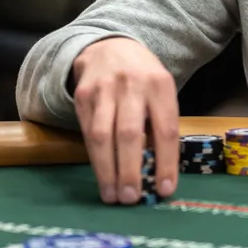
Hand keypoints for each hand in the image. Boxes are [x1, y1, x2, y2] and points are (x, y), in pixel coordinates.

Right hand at [72, 38, 179, 205]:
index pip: (165, 129)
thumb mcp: (162, 93)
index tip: (164, 189)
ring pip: (102, 136)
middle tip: (132, 198)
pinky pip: (87, 132)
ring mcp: (104, 90)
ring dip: (108, 171)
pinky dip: (95, 158)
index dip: (166, 162)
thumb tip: (159, 173)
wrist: (110, 48)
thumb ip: (161, 125)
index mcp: (160, 85)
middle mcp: (132, 86)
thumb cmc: (144, 79)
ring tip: (114, 196)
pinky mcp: (82, 97)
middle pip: (130, 133)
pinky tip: (103, 176)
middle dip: (131, 170)